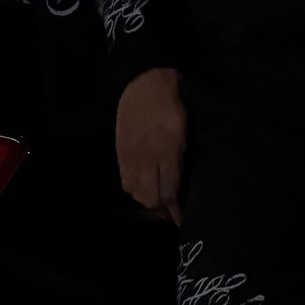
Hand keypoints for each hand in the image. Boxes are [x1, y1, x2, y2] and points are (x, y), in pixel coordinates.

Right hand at [116, 66, 185, 224]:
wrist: (143, 85)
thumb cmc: (170, 106)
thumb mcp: (185, 131)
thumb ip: (181, 157)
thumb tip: (179, 181)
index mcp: (167, 150)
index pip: (169, 191)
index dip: (174, 209)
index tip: (180, 219)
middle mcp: (147, 157)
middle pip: (149, 197)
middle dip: (160, 210)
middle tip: (169, 213)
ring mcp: (131, 155)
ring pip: (134, 191)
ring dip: (146, 200)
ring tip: (157, 201)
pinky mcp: (120, 152)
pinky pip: (124, 179)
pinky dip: (134, 188)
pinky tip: (142, 187)